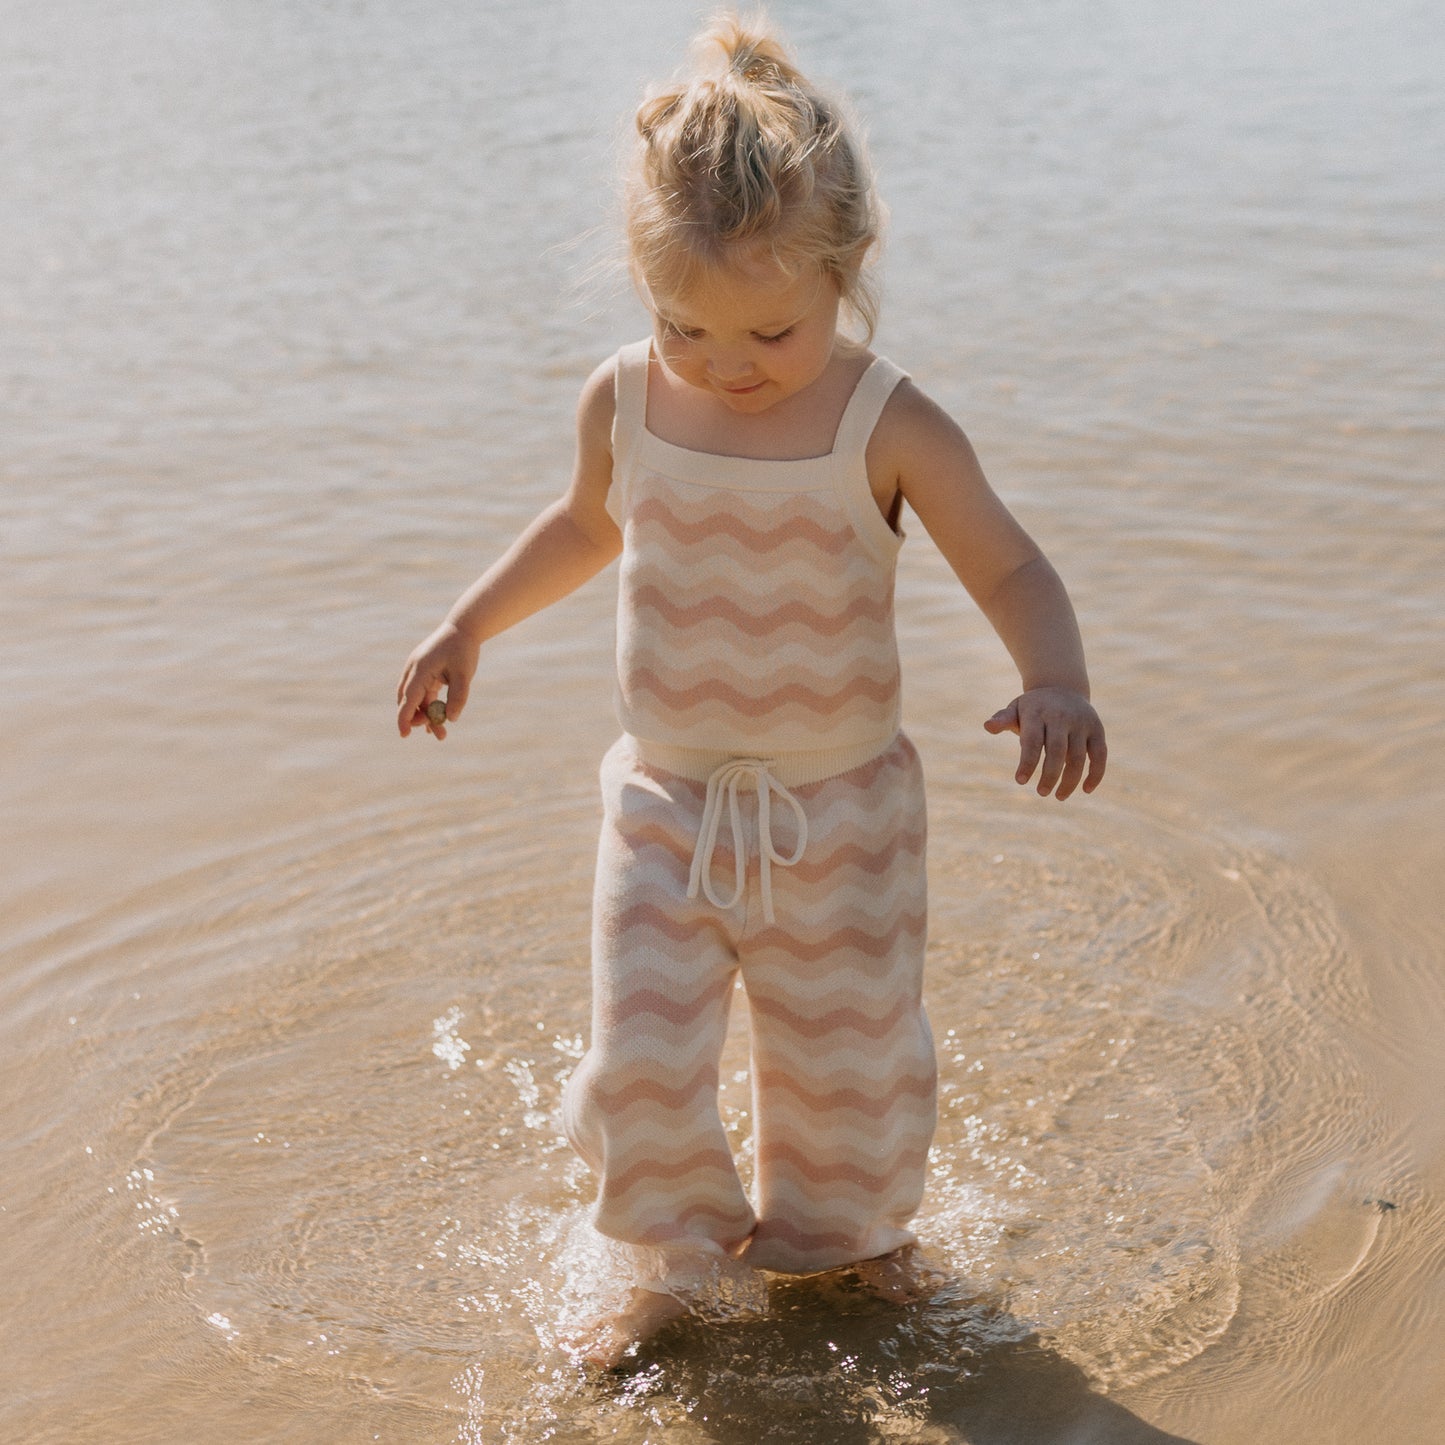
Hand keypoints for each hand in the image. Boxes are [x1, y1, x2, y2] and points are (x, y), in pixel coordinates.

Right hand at [396, 621, 479, 739]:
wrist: (463, 628)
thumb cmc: (463, 650)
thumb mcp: (464, 674)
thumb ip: (458, 697)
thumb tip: (451, 719)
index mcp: (420, 669)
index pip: (409, 698)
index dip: (405, 717)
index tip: (404, 734)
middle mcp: (414, 670)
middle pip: (409, 701)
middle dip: (420, 720)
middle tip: (440, 735)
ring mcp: (417, 671)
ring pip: (417, 700)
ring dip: (426, 716)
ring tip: (441, 735)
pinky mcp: (424, 673)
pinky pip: (423, 694)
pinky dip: (429, 707)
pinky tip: (436, 722)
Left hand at [984, 686, 1105, 798]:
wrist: (1062, 687)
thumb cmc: (1033, 707)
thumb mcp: (1016, 709)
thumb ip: (1003, 719)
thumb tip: (987, 726)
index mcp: (1038, 713)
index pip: (1032, 741)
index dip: (1027, 763)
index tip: (1020, 781)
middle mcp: (1062, 716)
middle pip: (1057, 751)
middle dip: (1050, 776)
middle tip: (1042, 793)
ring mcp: (1081, 723)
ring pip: (1079, 756)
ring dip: (1070, 780)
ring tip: (1059, 796)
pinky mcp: (1097, 729)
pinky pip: (1100, 754)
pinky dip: (1096, 773)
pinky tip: (1086, 789)